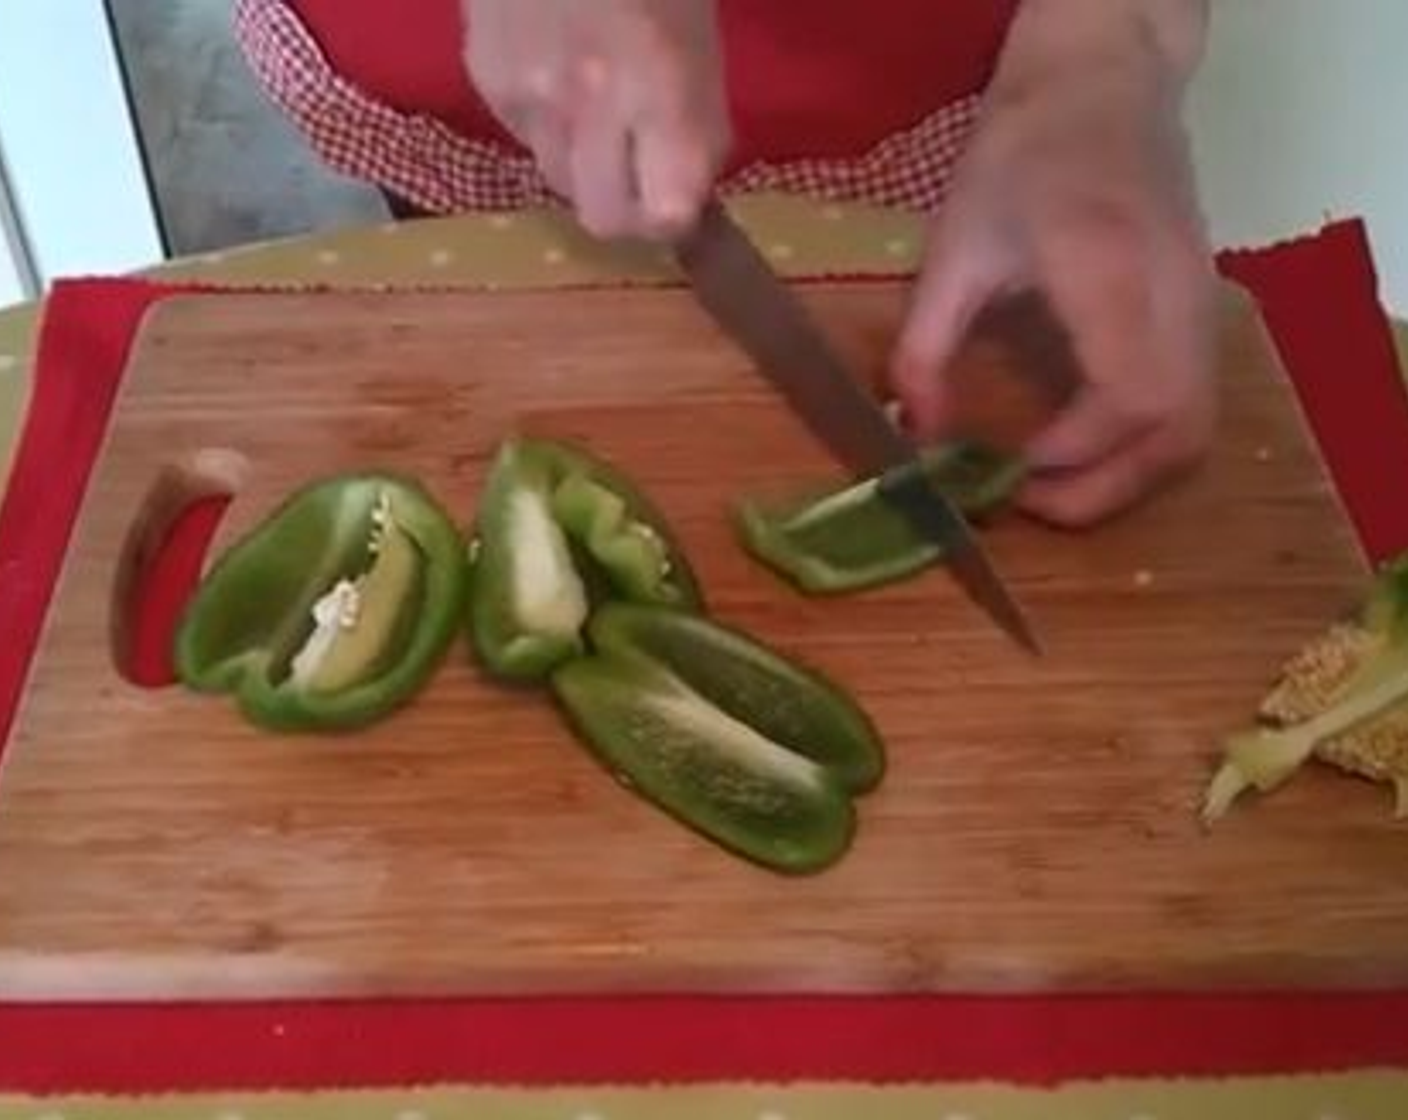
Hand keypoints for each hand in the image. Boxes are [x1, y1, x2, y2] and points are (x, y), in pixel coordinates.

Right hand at [464, 0, 729, 239]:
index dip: (680, 215)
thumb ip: (699, 110)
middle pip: (605, 220)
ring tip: (601, 110)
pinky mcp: (485, 81)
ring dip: (585, 167)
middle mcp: (587, 105)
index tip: (688, 194)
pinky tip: (558, 68)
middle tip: (645, 173)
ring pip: (559, 182)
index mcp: (658, 83)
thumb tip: (693, 179)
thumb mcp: (698, 28)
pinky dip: (547, 124)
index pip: (668, 212)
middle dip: (630, 209)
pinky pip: (524, 138)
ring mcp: (527, 96)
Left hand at [890, 1, 1216, 527]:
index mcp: (1108, 269)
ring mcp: (1202, 304)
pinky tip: (1087, 449)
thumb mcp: (952, 250)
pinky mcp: (1205, 311)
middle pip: (1178, 430)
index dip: (1075, 455)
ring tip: (1055, 489)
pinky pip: (1195, 402)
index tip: (1010, 472)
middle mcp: (1174, 295)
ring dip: (1130, 477)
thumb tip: (917, 437)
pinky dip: (1146, 447)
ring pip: (1196, 426)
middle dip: (1105, 488)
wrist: (1103, 86)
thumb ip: (926, 349)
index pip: (1128, 396)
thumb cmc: (1021, 156)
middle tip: (1029, 504)